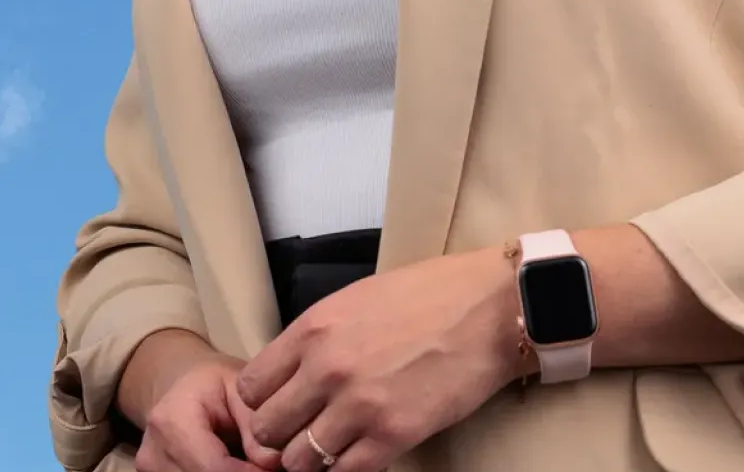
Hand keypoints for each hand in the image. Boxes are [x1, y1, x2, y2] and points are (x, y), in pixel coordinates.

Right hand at [135, 351, 282, 471]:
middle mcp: (153, 453)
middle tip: (267, 464)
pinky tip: (232, 465)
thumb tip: (273, 461)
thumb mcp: (239, 385)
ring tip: (249, 461)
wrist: (178, 387)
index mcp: (173, 421)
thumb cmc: (213, 382)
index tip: (277, 466)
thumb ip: (253, 422)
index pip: (215, 469)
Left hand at [236, 248, 520, 471]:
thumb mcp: (358, 299)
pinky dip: (347, 471)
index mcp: (315, 328)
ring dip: (312, 459)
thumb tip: (293, 373)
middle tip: (305, 431)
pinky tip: (361, 453)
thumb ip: (319, 337)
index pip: (251, 386)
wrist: (488, 308)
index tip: (280, 405)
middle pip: (267, 430)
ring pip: (299, 462)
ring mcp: (358, 405)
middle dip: (281, 436)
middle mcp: (327, 368)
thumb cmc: (429, 294)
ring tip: (334, 445)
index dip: (262, 402)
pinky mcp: (393, 435)